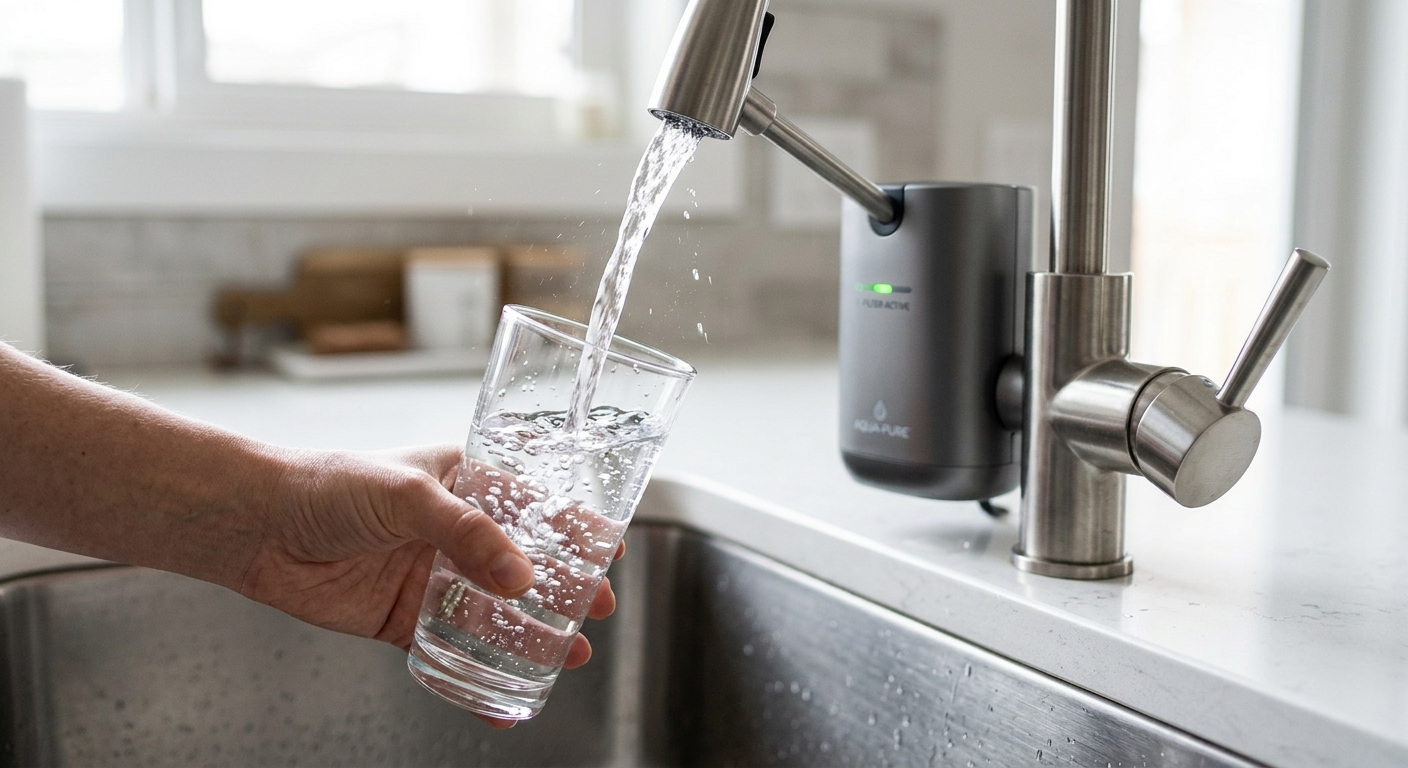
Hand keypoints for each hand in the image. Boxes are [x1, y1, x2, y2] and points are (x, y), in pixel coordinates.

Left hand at [236, 444, 619, 728]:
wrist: (258, 526)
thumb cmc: (327, 485)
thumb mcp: (408, 494)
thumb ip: (467, 533)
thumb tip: (520, 577)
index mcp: (465, 483)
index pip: (534, 504)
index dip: (575, 528)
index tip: (611, 551)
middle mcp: (454, 532)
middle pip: (524, 565)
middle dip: (565, 590)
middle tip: (598, 610)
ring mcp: (431, 578)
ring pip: (495, 613)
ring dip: (533, 636)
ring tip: (570, 656)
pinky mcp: (404, 619)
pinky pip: (451, 651)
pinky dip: (479, 677)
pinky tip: (504, 696)